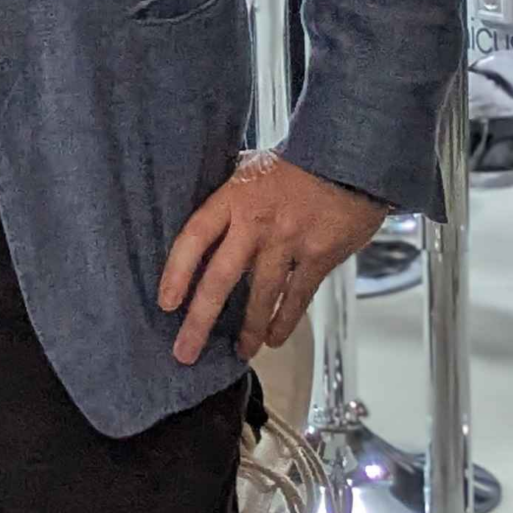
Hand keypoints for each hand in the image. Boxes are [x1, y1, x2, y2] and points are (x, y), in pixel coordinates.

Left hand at [158, 151, 386, 365]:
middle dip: (200, 320)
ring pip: (260, 295)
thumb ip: (228, 198)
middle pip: (220, 278)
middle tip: (185, 351)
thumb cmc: (294, 166)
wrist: (346, 160)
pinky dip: (285, 321)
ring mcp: (288, 242)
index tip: (166, 302)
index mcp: (232, 198)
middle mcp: (255, 223)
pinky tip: (274, 339)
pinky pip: (297, 297)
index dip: (177, 271)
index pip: (194, 237)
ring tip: (239, 352)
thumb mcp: (248, 169)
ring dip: (248, 329)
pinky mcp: (319, 257)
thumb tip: (206, 223)